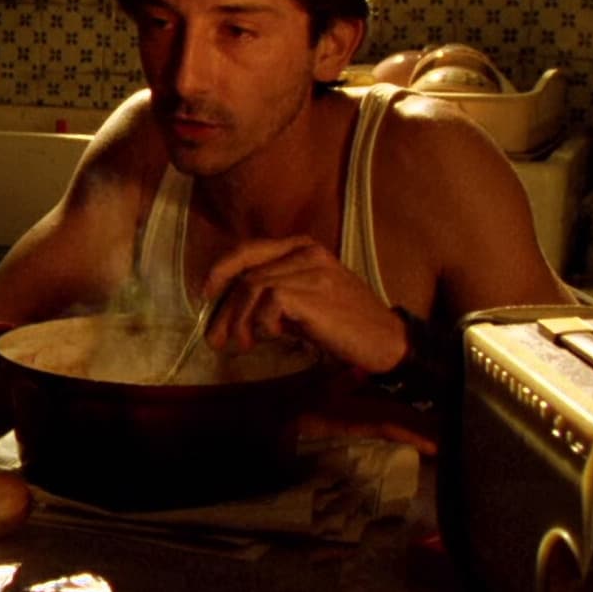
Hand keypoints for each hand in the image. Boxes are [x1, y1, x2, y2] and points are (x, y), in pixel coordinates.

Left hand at [199, 236, 408, 374]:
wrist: (386, 341)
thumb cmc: (346, 325)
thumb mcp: (307, 301)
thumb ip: (274, 297)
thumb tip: (230, 314)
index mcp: (304, 247)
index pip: (249, 249)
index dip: (221, 269)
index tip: (206, 294)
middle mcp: (306, 251)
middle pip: (245, 273)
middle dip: (224, 309)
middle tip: (216, 339)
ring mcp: (310, 269)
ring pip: (251, 288)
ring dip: (240, 322)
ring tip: (245, 344)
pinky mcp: (312, 292)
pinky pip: (267, 303)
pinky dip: (262, 324)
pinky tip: (272, 338)